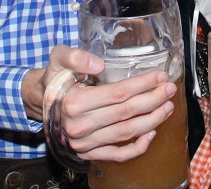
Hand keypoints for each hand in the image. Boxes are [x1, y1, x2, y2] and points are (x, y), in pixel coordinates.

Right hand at [43, 46, 176, 162]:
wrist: (41, 102)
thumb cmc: (55, 78)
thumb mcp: (58, 59)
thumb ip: (75, 57)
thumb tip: (98, 64)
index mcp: (74, 102)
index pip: (118, 94)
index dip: (142, 85)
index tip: (159, 76)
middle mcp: (79, 126)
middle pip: (126, 113)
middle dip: (153, 100)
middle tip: (169, 89)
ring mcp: (84, 143)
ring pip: (126, 133)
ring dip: (152, 120)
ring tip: (167, 106)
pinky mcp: (88, 154)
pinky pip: (118, 154)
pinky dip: (138, 147)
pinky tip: (152, 132)